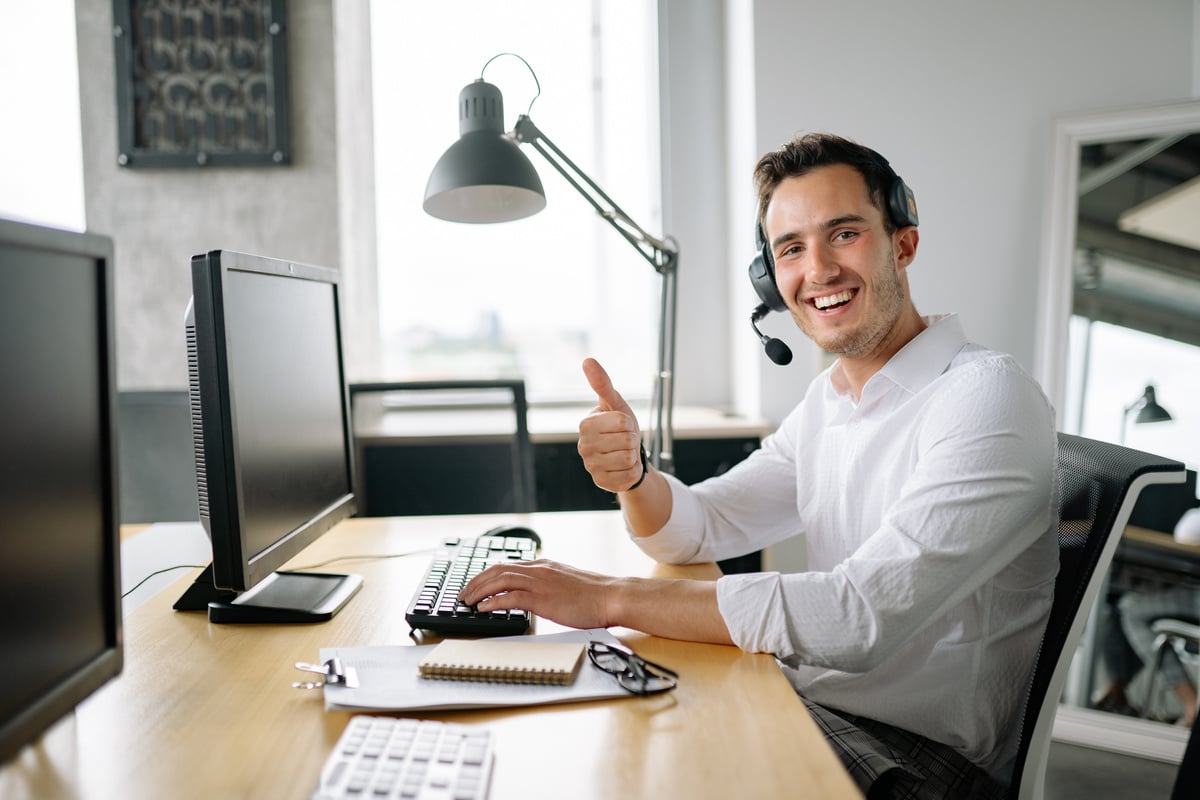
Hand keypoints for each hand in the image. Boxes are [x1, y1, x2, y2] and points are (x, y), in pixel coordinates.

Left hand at [458, 559, 617, 629]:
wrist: (611, 596)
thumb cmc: (593, 595)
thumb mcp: (565, 583)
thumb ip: (547, 584)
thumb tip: (533, 595)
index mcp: (543, 566)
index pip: (507, 565)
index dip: (487, 574)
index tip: (475, 584)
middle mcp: (538, 570)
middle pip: (497, 569)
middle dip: (477, 581)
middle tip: (464, 594)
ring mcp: (540, 583)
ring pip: (500, 580)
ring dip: (480, 590)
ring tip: (468, 601)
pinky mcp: (543, 598)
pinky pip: (511, 597)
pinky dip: (493, 601)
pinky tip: (484, 608)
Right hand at [578, 358, 644, 491]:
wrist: (626, 455)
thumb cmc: (620, 427)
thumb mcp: (615, 403)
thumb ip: (602, 383)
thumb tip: (587, 360)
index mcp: (586, 424)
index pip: (623, 422)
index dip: (630, 424)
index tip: (623, 426)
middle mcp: (584, 446)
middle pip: (627, 441)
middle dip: (632, 440)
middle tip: (624, 441)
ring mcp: (590, 466)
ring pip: (628, 459)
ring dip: (633, 457)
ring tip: (624, 454)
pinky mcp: (600, 482)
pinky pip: (628, 476)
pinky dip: (632, 472)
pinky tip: (623, 468)